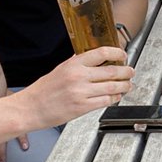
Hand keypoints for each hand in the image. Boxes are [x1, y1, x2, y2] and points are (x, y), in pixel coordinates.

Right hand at [14, 47, 133, 130]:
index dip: (117, 53)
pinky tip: (116, 96)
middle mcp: (78, 76)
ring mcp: (81, 92)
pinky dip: (115, 98)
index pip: (101, 53)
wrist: (30, 108)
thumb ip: (77, 63)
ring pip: (112, 87)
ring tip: (128, 85)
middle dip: (126, 71)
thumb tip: (92, 57)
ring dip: (124, 86)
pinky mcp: (82, 107)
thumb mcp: (59, 69)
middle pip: (112, 71)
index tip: (123, 55)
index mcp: (73, 64)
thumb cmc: (43, 91)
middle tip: (131, 71)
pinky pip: (106, 101)